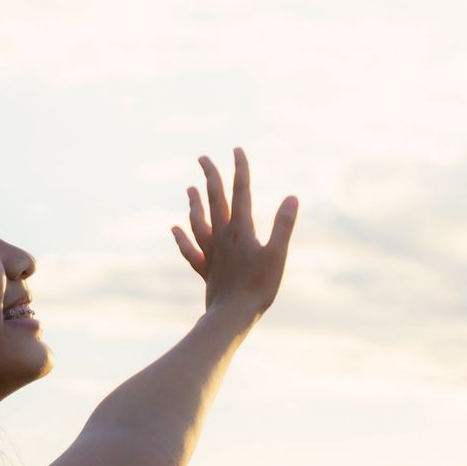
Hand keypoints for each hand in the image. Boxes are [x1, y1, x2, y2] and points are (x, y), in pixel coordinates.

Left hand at [170, 146, 298, 317]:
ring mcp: (211, 252)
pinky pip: (190, 250)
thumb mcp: (277, 254)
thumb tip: (292, 197)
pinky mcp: (205, 269)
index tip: (236, 150)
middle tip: (202, 157)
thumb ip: (283, 225)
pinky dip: (181, 238)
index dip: (240, 169)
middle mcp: (222, 236)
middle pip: (214, 200)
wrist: (232, 315)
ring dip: (194, 203)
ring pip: (198, 221)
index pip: (241, 192)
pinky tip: (174, 229)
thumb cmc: (258, 287)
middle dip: (210, 176)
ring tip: (189, 189)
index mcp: (241, 229)